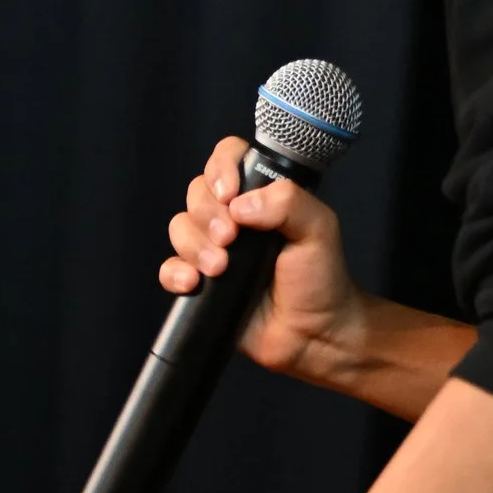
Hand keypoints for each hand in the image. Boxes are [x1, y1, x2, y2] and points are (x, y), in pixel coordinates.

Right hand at [163, 136, 367, 380]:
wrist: (315, 334)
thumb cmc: (322, 279)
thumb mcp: (319, 229)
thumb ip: (289, 202)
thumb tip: (240, 205)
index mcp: (262, 196)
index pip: (228, 158)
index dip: (221, 168)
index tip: (231, 193)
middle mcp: (235, 218)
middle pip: (197, 192)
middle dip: (208, 214)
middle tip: (231, 239)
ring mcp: (216, 249)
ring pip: (180, 228)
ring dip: (194, 245)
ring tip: (220, 268)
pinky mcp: (203, 283)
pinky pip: (170, 268)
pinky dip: (175, 273)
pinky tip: (194, 284)